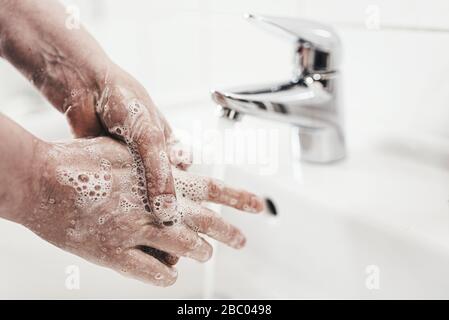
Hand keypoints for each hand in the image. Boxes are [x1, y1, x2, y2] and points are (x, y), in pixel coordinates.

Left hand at [0, 0, 189, 223]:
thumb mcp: (147, 136)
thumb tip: (168, 207)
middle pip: (161, 191)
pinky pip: (115, 191)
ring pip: (137, 194)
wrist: (82, 86)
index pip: (186, 181)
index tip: (185, 223)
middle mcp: (150, 157)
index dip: (188, 202)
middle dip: (161, 210)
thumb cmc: (122, 99)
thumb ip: (158, 171)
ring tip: (139, 230)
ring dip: (138, 209)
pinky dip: (116, 202)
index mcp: (169, 146)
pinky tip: (115, 216)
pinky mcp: (106, 169)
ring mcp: (128, 164)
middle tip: (162, 231)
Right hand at [21, 137, 262, 285]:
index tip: (258, 206)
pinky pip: (153, 272)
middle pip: (206, 222)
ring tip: (204, 254)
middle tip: (241, 240)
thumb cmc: (77, 160)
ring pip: (184, 248)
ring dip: (197, 252)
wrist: (40, 180)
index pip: (211, 187)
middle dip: (228, 232)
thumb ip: (154, 159)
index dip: (238, 197)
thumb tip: (180, 159)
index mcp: (159, 178)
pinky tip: (170, 273)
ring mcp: (137, 231)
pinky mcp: (115, 254)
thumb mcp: (124, 150)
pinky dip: (165, 274)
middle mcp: (155, 205)